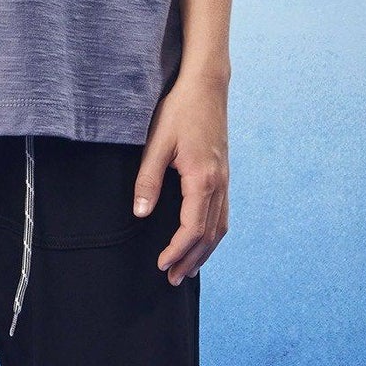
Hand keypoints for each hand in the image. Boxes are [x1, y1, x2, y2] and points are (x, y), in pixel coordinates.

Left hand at [133, 72, 229, 284]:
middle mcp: (220, 183)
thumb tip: (139, 214)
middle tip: (173, 280)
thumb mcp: (157, 143)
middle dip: (192, 260)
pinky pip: (223, 213)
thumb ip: (147, 180)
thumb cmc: (179, 110)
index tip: (160, 264)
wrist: (207, 86)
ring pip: (220, 226)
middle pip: (210, 235)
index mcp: (203, 179)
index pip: (193, 229)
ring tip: (188, 269)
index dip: (177, 251)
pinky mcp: (224, 173)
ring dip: (205, 251)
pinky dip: (213, 233)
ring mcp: (225, 179)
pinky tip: (202, 240)